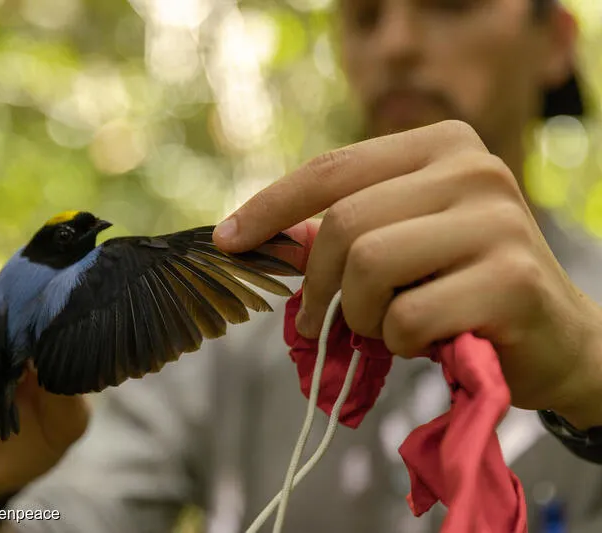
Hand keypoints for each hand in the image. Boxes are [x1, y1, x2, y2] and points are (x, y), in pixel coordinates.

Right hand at [0, 289, 89, 501]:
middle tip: (40, 344)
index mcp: (22, 333)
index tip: (63, 319)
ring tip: (13, 374)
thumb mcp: (63, 423)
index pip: (35, 295)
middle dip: (22, 317)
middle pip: (0, 297)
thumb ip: (67, 388)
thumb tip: (53, 353)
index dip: (48, 304)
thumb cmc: (25, 444)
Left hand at [213, 120, 601, 427]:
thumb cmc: (462, 288)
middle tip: (322, 321)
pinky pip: (406, 318)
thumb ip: (338, 232)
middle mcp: (473, 168)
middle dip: (320, 285)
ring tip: (391, 328)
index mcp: (441, 145)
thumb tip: (255, 236)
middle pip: (344, 224)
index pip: (331, 170)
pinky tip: (432, 340)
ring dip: (363, 316)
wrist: (558, 338)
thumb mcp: (399, 245)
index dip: (270, 207)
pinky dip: (401, 343)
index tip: (226, 240)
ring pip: (369, 266)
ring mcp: (497, 220)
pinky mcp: (512, 280)